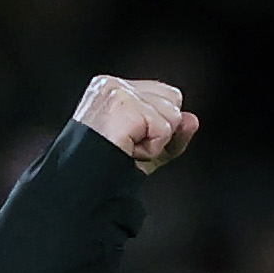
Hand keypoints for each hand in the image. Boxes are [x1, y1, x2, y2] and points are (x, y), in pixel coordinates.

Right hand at [73, 76, 197, 172]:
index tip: (131, 144)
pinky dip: (152, 149)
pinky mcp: (123, 104)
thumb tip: (194, 120)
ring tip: (126, 150)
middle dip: (161, 131)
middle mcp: (112, 84)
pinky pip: (164, 128)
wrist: (80, 189)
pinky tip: (127, 150)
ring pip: (172, 114)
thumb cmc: (105, 173)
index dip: (160, 126)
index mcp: (112, 88)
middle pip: (174, 99)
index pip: (165, 95)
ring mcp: (117, 91)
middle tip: (128, 148)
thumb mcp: (146, 152)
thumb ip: (172, 136)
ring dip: (155, 142)